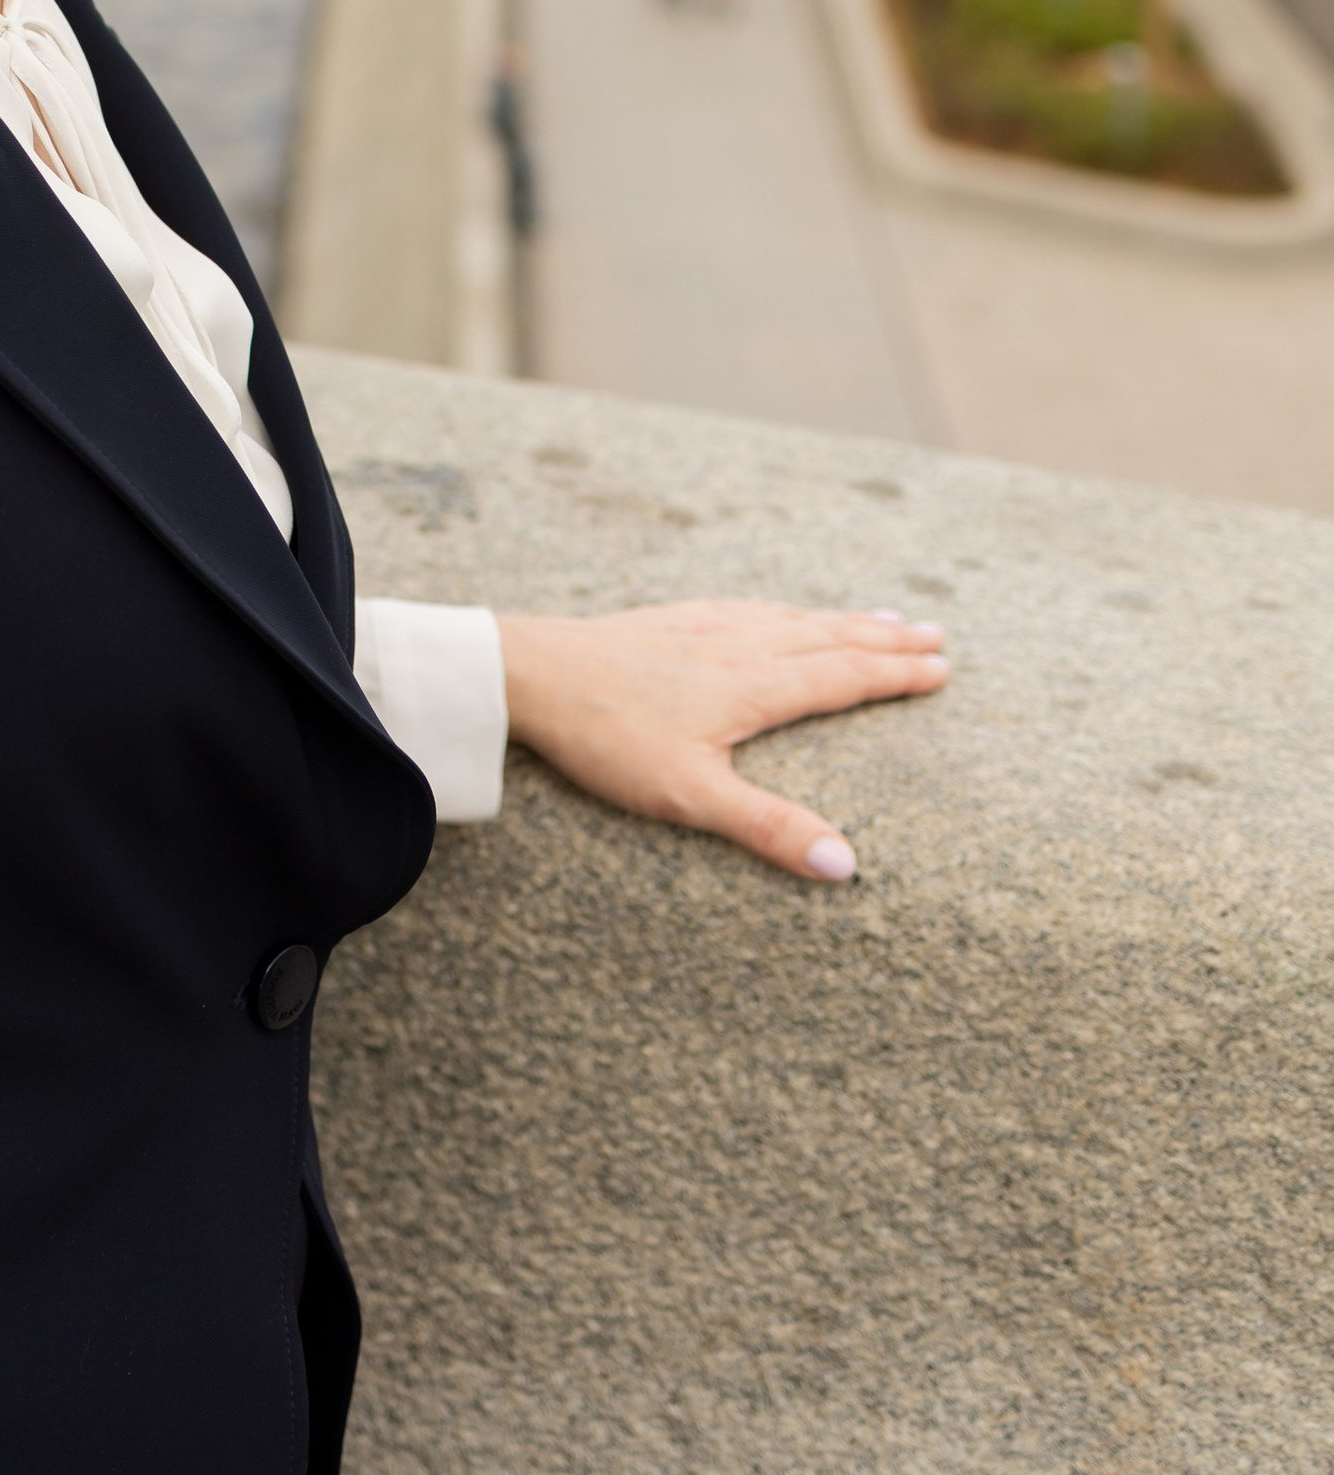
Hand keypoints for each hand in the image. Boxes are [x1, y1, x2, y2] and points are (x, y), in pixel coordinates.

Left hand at [495, 602, 949, 882]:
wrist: (532, 673)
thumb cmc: (610, 737)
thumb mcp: (691, 797)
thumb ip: (769, 828)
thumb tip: (848, 866)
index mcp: (755, 685)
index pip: (844, 676)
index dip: (896, 673)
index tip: (943, 668)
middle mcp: (740, 646)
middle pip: (829, 638)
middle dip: (885, 639)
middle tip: (935, 635)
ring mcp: (705, 627)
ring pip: (792, 619)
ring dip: (844, 619)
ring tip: (883, 616)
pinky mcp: (671, 621)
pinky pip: (750, 608)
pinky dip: (787, 609)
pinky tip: (779, 611)